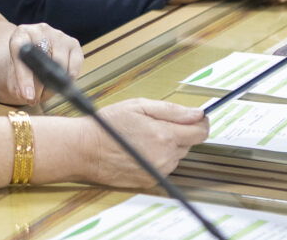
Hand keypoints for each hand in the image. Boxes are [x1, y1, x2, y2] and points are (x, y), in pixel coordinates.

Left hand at [6, 23, 82, 104]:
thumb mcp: (14, 76)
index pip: (21, 52)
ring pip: (60, 64)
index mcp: (21, 34)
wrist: (35, 57)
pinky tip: (60, 84)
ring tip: (45, 93)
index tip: (27, 95)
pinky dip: (68, 79)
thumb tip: (30, 96)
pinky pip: (74, 65)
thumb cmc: (23, 67)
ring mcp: (58, 35)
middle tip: (35, 99)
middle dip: (39, 85)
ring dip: (55, 84)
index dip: (24, 76)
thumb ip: (19, 86)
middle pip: (43, 60)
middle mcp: (40, 30)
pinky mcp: (73, 43)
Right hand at [83, 98, 207, 187]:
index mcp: (165, 136)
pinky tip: (140, 149)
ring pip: (177, 155)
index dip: (200, 122)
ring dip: (168, 146)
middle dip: (179, 132)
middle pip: (189, 143)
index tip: (196, 117)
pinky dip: (158, 158)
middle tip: (156, 124)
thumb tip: (196, 113)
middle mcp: (166, 157)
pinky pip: (164, 167)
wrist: (85, 150)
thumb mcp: (139, 106)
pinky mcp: (150, 180)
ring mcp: (159, 171)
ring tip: (143, 137)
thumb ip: (172, 110)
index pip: (201, 131)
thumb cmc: (108, 125)